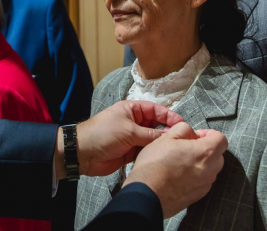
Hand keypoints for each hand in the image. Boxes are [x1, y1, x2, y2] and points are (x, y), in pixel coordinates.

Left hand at [55, 100, 183, 179]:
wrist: (84, 154)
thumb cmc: (104, 134)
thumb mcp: (129, 131)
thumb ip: (150, 135)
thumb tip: (170, 136)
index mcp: (132, 110)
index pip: (155, 109)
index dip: (169, 116)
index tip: (182, 123)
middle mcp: (134, 122)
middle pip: (156, 124)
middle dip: (167, 131)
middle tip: (182, 139)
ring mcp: (133, 137)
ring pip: (152, 139)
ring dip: (161, 143)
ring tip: (176, 149)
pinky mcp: (131, 151)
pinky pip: (146, 150)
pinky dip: (153, 153)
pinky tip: (163, 156)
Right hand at [123, 123, 226, 217]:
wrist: (147, 195)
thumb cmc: (155, 163)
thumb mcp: (166, 137)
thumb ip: (183, 129)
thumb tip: (191, 133)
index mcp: (205, 152)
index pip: (221, 139)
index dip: (209, 134)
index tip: (196, 135)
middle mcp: (210, 170)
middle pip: (218, 155)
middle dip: (206, 149)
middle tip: (187, 148)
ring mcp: (205, 185)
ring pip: (211, 169)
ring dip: (201, 163)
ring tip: (181, 162)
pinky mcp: (198, 196)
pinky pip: (203, 181)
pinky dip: (196, 176)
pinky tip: (179, 176)